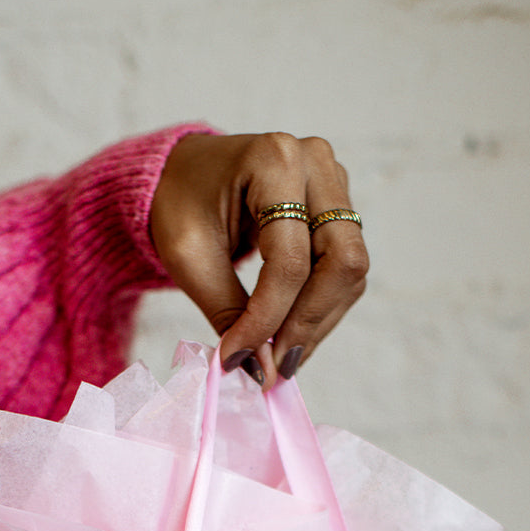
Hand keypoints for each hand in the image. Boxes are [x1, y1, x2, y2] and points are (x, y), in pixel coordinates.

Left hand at [149, 131, 368, 386]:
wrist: (183, 175)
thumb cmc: (180, 205)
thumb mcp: (189, 259)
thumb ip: (228, 313)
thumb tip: (261, 370)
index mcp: (275, 160)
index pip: (290, 260)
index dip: (268, 318)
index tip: (239, 358)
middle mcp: (317, 164)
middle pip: (340, 263)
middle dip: (307, 323)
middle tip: (274, 366)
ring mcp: (335, 184)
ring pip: (349, 274)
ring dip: (316, 324)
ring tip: (277, 357)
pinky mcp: (339, 210)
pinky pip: (344, 273)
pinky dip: (319, 311)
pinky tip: (288, 334)